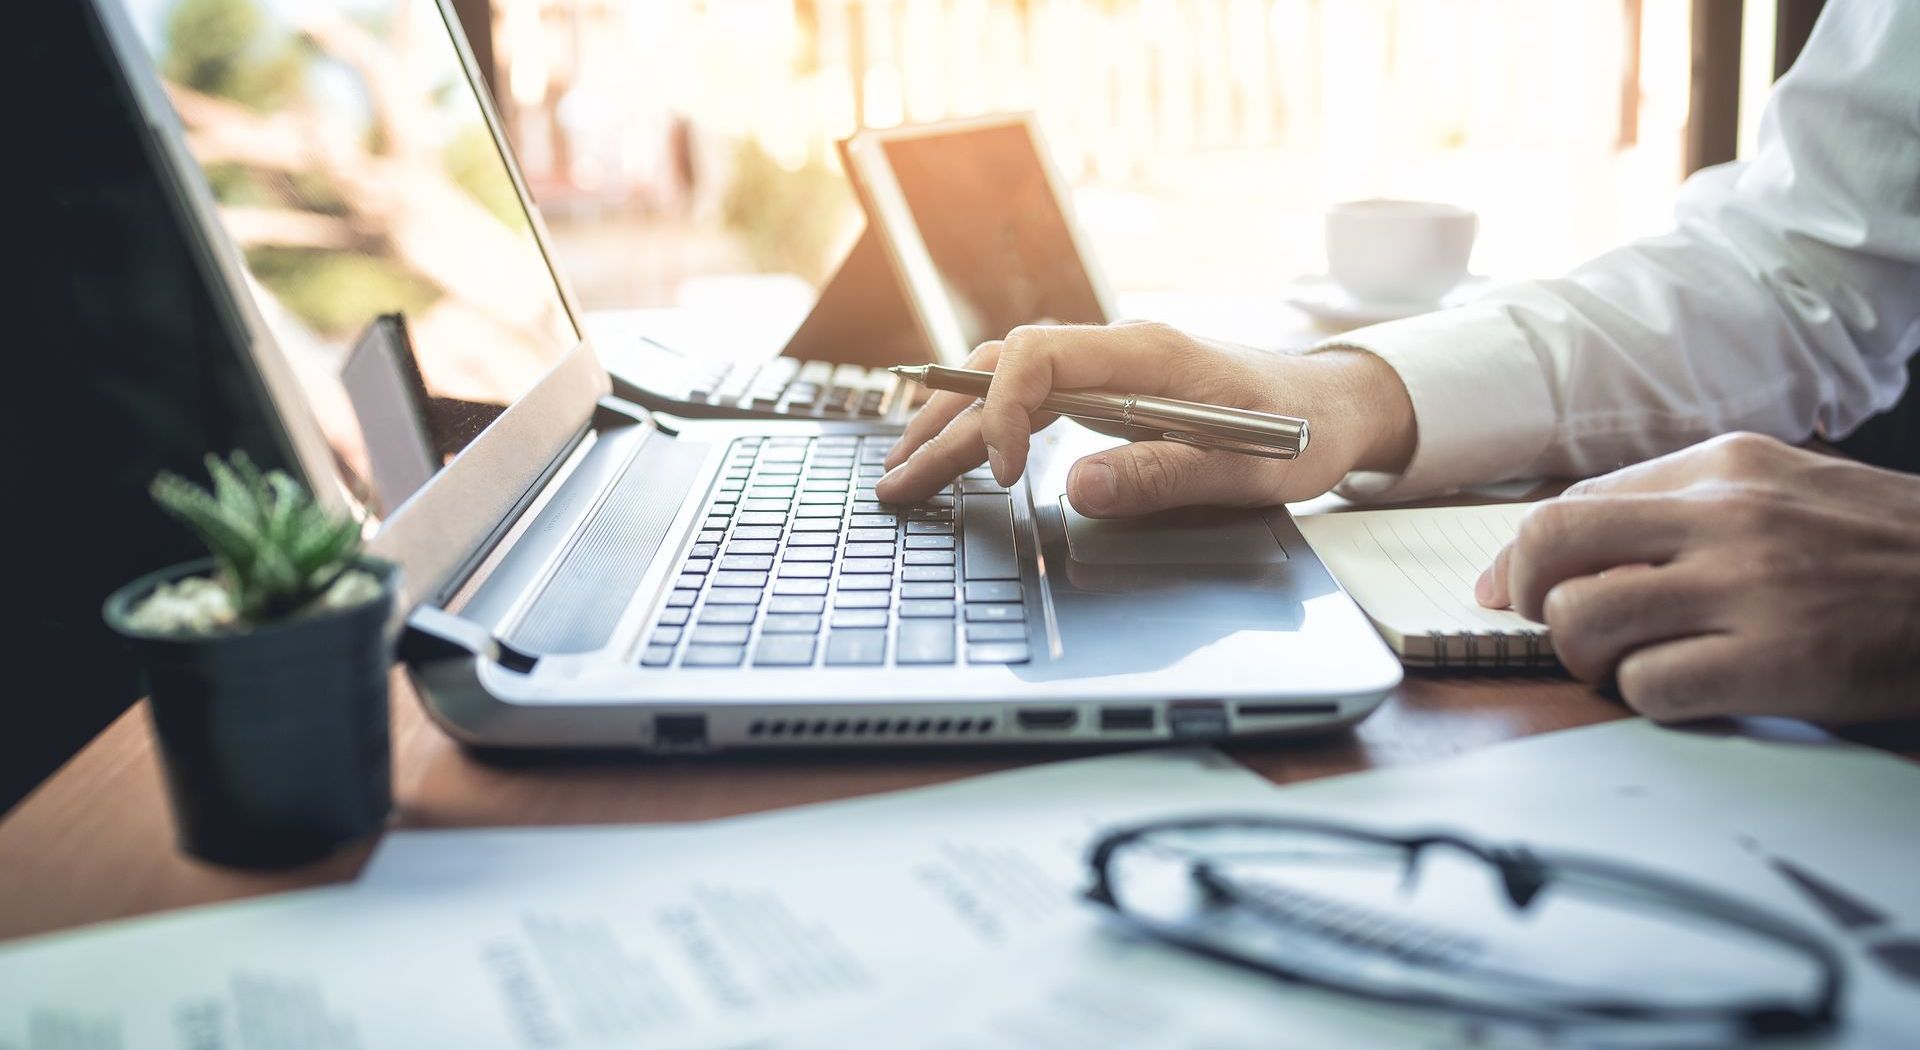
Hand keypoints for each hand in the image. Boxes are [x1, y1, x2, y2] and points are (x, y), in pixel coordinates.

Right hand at [874, 322, 1416, 514]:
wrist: (1334, 406)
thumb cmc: (1299, 434)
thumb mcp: (1244, 466)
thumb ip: (1163, 475)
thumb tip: (1079, 487)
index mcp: (1144, 354)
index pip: (1037, 356)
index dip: (1003, 411)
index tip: (1005, 477)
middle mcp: (1115, 351)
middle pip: (1002, 371)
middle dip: (944, 427)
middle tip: (898, 483)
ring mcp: (1107, 369)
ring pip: (1005, 381)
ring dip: (952, 425)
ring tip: (905, 471)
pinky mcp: (1107, 391)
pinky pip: (1028, 397)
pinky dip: (984, 425)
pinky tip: (954, 453)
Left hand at [1476, 433, 1919, 723]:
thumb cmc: (1883, 549)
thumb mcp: (1787, 489)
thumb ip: (1681, 507)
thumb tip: (1560, 553)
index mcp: (1725, 466)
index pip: (1572, 502)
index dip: (1520, 556)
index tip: (1508, 589)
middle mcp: (1728, 515)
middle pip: (1552, 545)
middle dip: (1530, 596)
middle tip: (1555, 626)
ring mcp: (1751, 588)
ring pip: (1586, 620)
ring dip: (1585, 656)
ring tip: (1625, 664)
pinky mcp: (1777, 663)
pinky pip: (1649, 687)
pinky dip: (1646, 698)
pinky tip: (1685, 691)